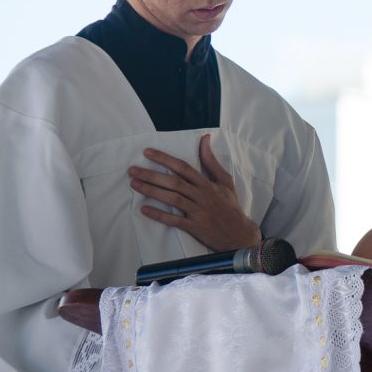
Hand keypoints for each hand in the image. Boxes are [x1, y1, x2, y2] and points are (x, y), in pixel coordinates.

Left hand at [130, 133, 261, 251]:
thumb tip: (205, 138)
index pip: (183, 167)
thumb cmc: (230, 205)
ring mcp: (198, 212)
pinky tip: (144, 209)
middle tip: (132, 170)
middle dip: (151, 175)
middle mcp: (202, 196)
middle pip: (174, 182)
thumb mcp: (225, 181)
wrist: (239, 233)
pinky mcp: (195, 227)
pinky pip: (175, 220)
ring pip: (172, 199)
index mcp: (207, 184)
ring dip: (152, 191)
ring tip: (134, 184)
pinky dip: (159, 215)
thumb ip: (212, 161)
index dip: (165, 159)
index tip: (147, 152)